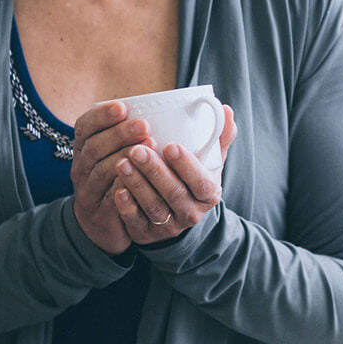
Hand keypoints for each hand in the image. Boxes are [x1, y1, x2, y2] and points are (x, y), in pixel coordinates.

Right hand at [71, 101, 151, 254]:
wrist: (99, 223)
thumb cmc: (113, 180)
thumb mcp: (110, 156)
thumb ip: (125, 136)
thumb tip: (161, 110)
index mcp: (83, 149)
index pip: (83, 127)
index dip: (101, 116)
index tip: (122, 107)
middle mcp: (81, 168)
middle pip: (94, 148)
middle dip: (119, 134)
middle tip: (144, 125)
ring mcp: (88, 192)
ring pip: (101, 171)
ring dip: (124, 157)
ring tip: (149, 146)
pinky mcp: (100, 213)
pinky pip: (110, 198)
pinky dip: (125, 186)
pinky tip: (141, 177)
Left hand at [113, 106, 236, 244]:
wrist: (178, 214)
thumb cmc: (193, 177)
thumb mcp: (210, 161)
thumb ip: (219, 136)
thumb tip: (225, 109)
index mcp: (208, 194)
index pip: (201, 183)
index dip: (187, 166)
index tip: (170, 146)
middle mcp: (191, 213)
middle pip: (174, 193)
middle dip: (155, 171)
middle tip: (137, 149)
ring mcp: (169, 226)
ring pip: (153, 207)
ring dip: (137, 185)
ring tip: (122, 162)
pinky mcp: (147, 234)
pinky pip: (136, 223)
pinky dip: (127, 208)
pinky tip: (118, 190)